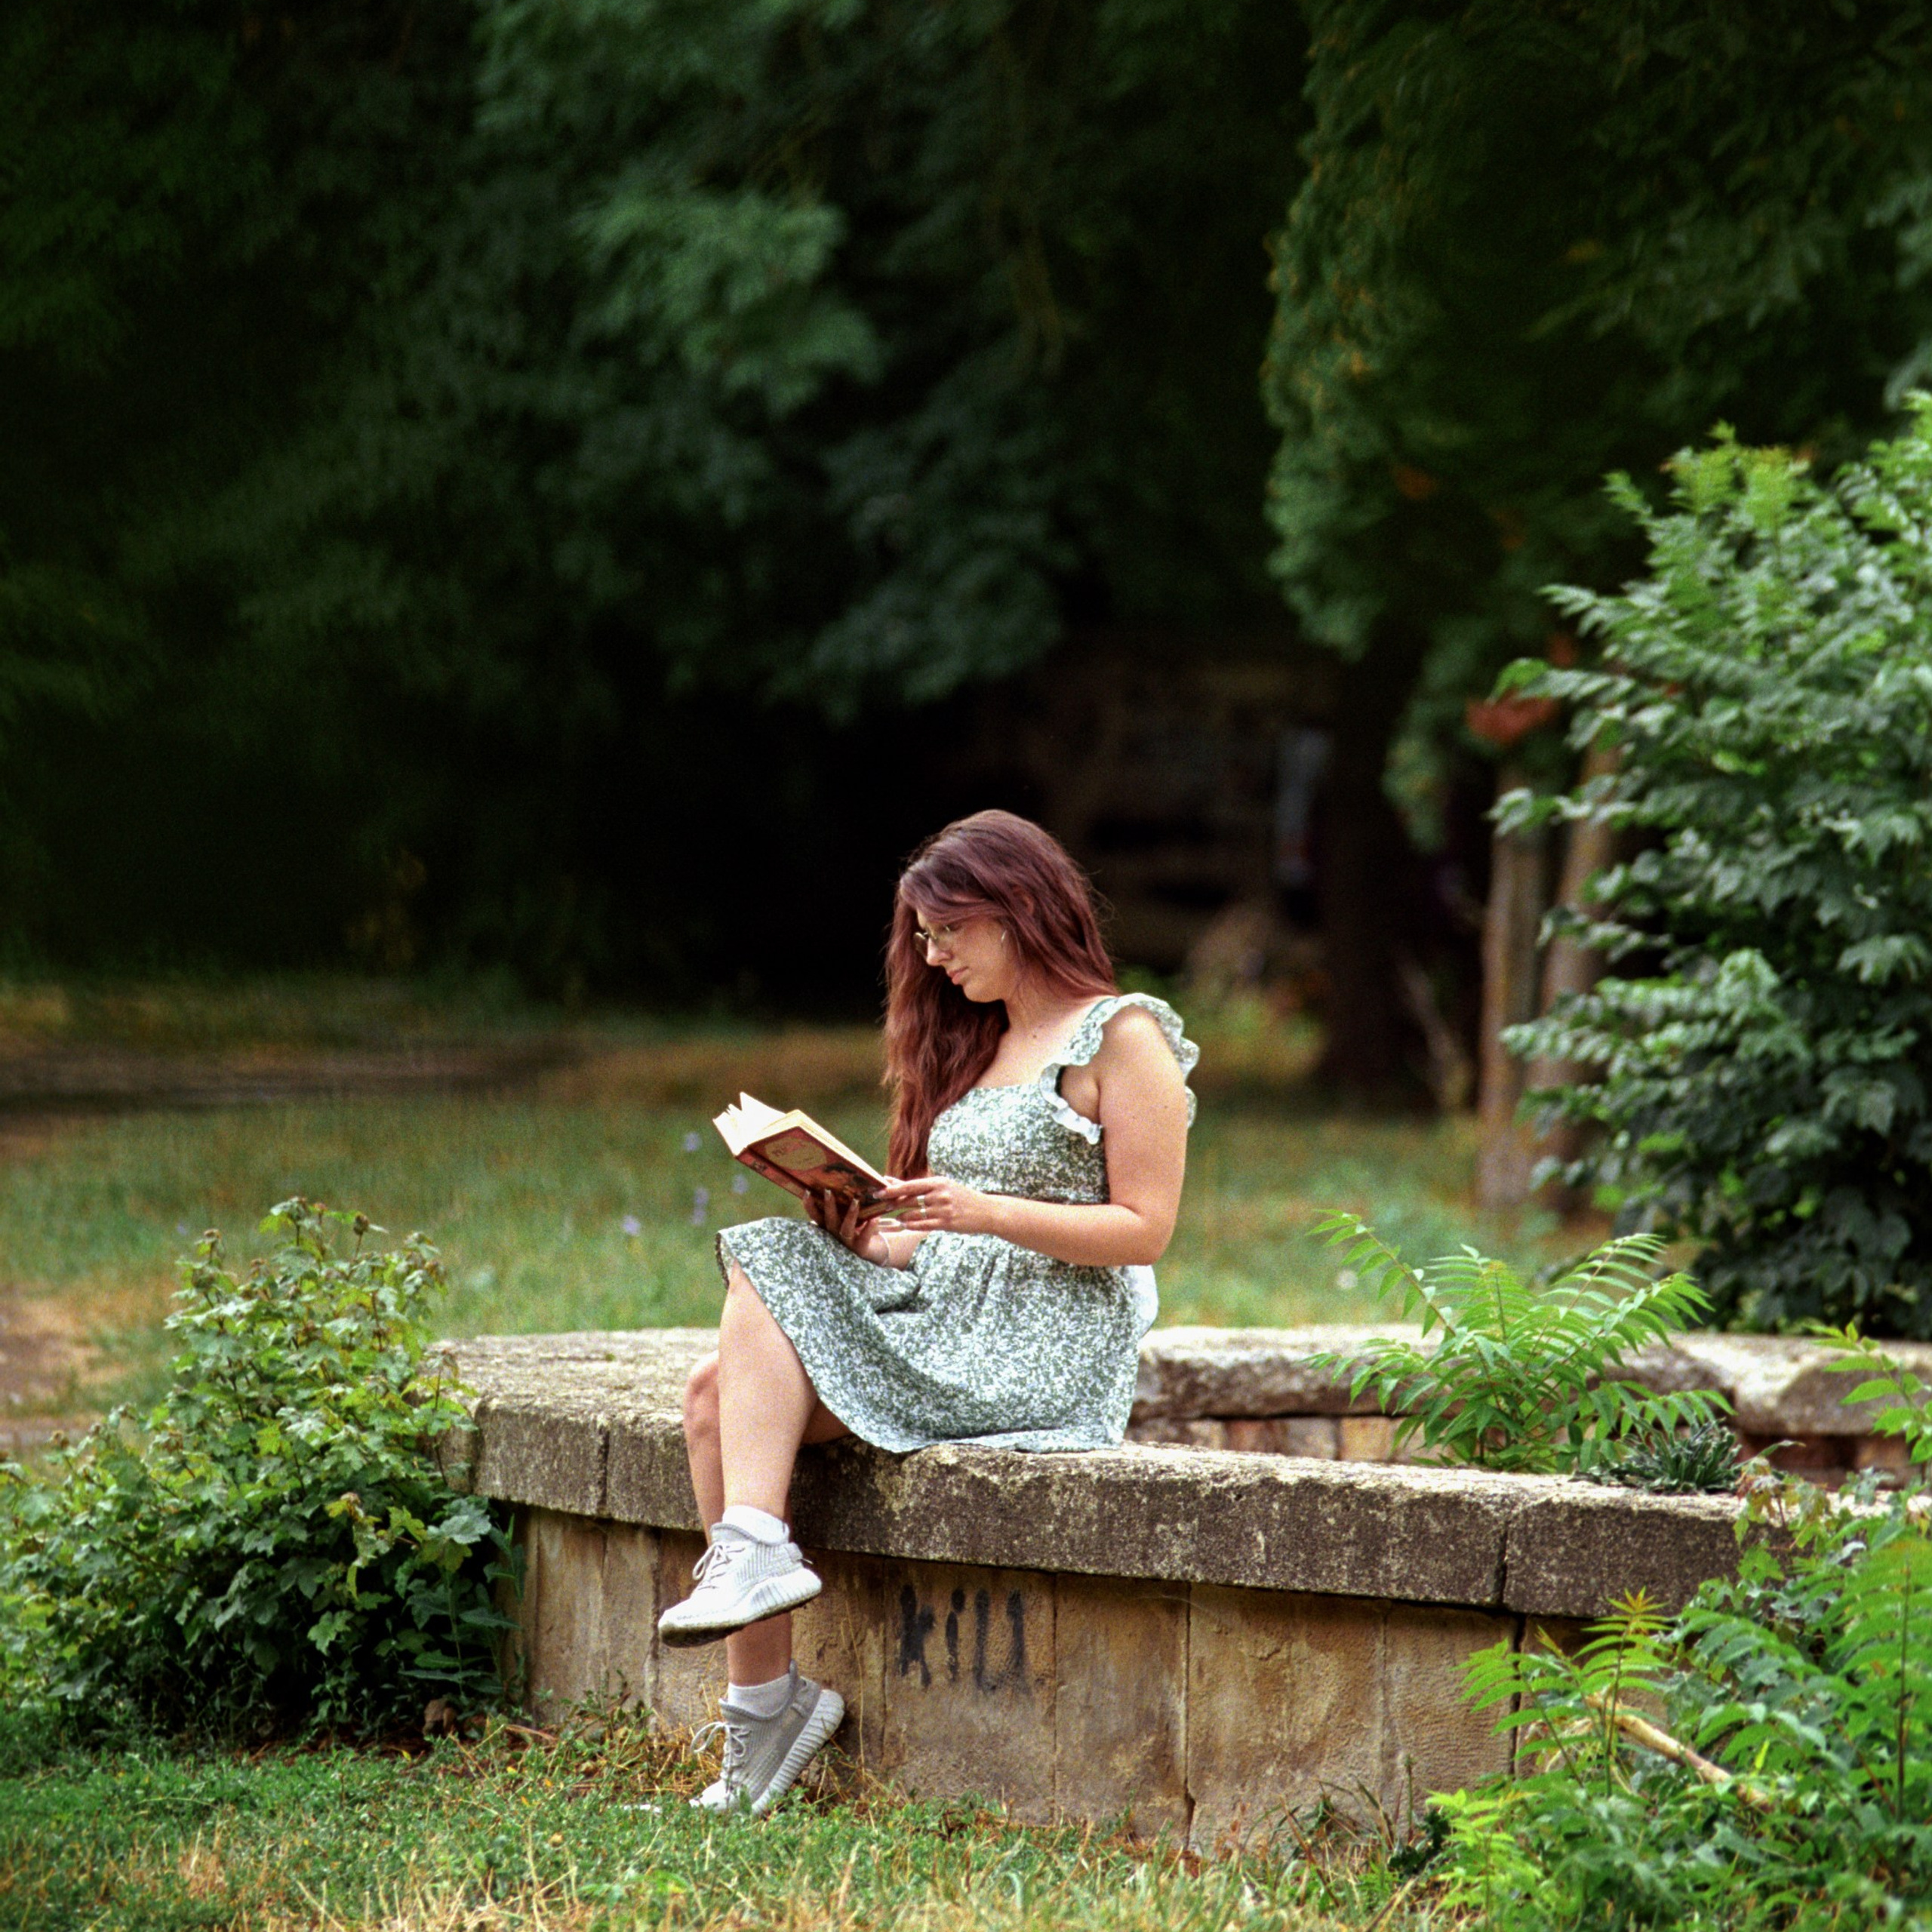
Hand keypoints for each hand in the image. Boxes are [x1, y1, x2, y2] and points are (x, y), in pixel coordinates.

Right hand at [806, 1188, 893, 1263]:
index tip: (807, 1191)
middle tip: (828, 1191)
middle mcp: (835, 1236)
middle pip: (829, 1220)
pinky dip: (870, 1227)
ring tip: (856, 1201)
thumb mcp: (851, 1215)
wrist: (874, 1248)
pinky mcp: (860, 1249)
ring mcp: (847, 1244)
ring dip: (850, 1214)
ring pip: (845, 1229)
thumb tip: (844, 1179)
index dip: (809, 1205)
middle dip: (828, 1206)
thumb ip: (845, 1202)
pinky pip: (864, 1237)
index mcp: (830, 1226)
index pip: (816, 1216)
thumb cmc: (860, 1226)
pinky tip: (875, 1218)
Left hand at [872, 1175, 997, 1236]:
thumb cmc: (961, 1197)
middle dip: (892, 1203)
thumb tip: (893, 1181)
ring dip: (902, 1216)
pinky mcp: (946, 1223)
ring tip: (896, 1217)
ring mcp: (943, 1209)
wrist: (986, 1211)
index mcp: (939, 1182)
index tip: (878, 1191)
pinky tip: (905, 1224)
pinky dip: (911, 1225)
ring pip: (914, 1214)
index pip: (910, 1186)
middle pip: (909, 1200)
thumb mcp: (944, 1186)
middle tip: (879, 1205)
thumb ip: (919, 1186)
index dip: (892, 1189)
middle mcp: (940, 1194)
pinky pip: (923, 1225)